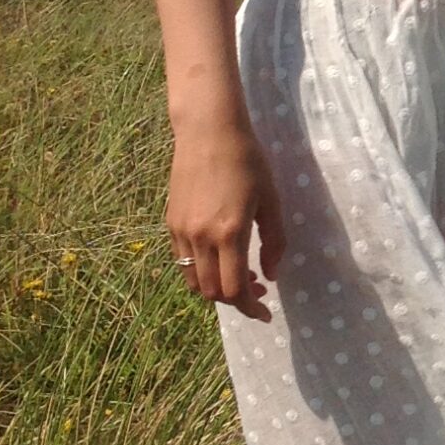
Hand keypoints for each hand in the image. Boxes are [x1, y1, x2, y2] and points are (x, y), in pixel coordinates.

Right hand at [166, 120, 285, 319]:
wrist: (208, 131)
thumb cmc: (248, 161)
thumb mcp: (271, 200)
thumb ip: (274, 242)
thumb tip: (270, 276)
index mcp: (229, 233)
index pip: (234, 290)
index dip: (250, 308)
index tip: (265, 313)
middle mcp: (200, 237)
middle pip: (212, 292)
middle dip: (236, 301)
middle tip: (257, 290)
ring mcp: (181, 231)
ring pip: (193, 280)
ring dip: (216, 289)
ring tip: (240, 276)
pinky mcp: (171, 222)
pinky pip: (182, 261)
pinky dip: (201, 271)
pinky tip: (220, 258)